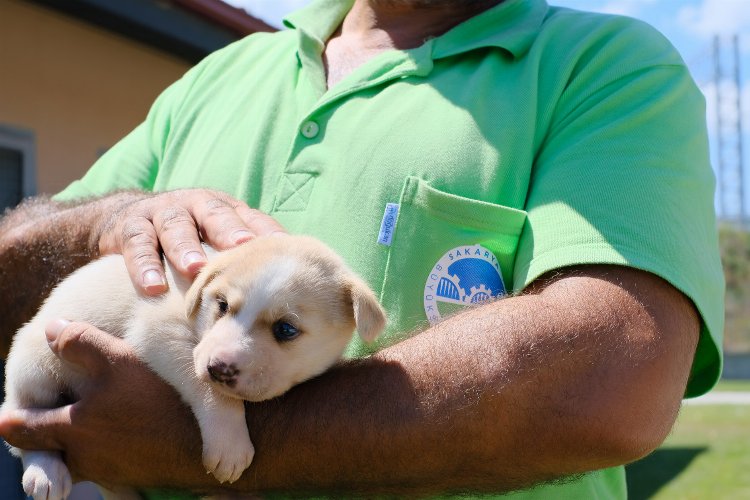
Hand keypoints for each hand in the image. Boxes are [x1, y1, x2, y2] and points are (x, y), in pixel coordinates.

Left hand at [0, 320, 205, 489]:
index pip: (18, 429)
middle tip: (52, 410)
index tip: (11, 410)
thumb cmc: (158, 402)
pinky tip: (126, 427)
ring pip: (76, 456)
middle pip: (44, 448)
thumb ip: (81, 343)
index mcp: (69, 430)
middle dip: (43, 431)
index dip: (11, 417)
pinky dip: (105, 447)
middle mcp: (81, 458)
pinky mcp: (131, 474)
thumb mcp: (119, 362)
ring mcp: (106, 470)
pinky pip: (105, 462)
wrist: (201, 446)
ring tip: (93, 415)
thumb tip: (51, 328)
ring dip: (76, 439)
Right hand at [97, 189, 285, 294]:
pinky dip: (144, 266)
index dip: (265, 231)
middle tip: (242, 247)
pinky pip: (138, 245)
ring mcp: (162, 213)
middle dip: (229, 230)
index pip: (250, 218)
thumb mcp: (215, 240)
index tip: (283, 247)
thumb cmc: (187, 239)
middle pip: (215, 214)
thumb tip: (288, 284)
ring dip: (185, 248)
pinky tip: (153, 287)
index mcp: (223, 209)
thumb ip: (243, 256)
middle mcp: (195, 205)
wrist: (123, 220)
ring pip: (175, 227)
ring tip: (195, 269)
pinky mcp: (129, 227)